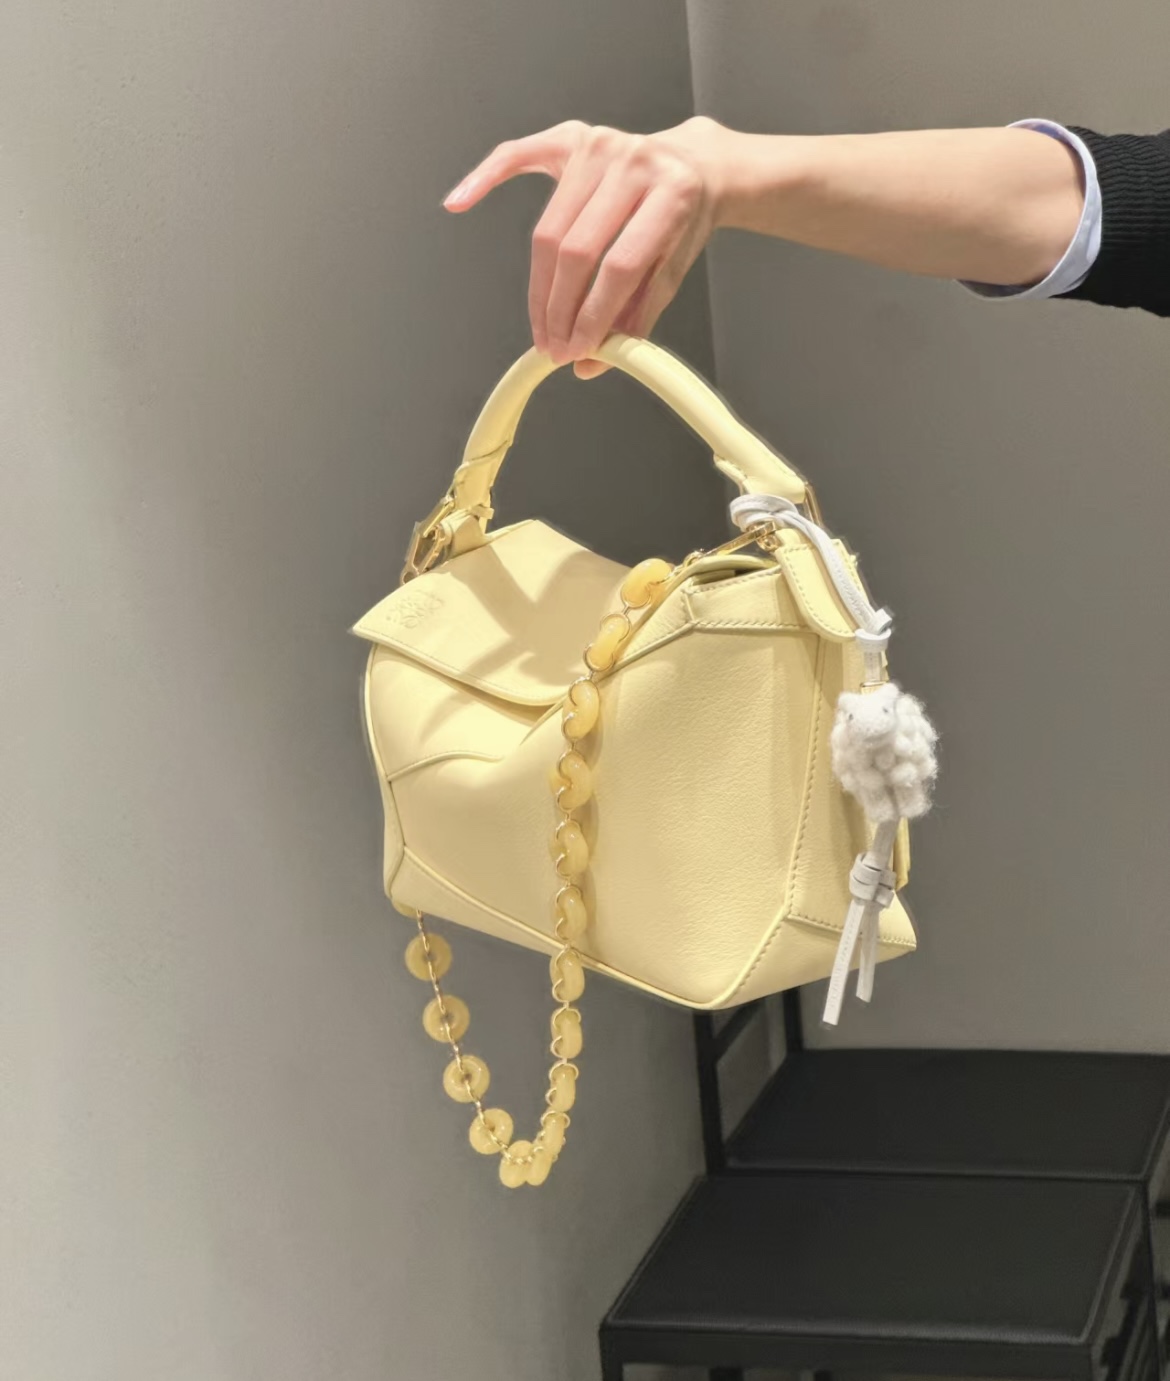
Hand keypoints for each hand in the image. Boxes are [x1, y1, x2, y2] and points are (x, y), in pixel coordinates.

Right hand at [443, 117, 732, 377]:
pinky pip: (516, 155)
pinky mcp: (570, 138)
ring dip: (538, 288)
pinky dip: (484, 178)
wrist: (695, 165)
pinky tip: (459, 202)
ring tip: (541, 327)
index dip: (593, 316)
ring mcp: (598, 144)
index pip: (619, 266)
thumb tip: (593, 363)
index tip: (577, 352)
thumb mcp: (673, 268)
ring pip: (549, 228)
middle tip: (554, 348)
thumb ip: (636, 316)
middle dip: (560, 309)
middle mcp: (633, 161)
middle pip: (576, 249)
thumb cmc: (683, 220)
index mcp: (671, 193)